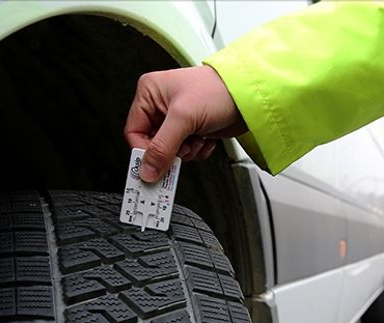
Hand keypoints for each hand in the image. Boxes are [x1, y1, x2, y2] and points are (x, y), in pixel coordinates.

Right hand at [124, 66, 246, 181]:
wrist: (249, 96)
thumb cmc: (218, 90)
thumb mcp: (184, 118)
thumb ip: (163, 147)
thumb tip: (147, 169)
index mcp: (150, 93)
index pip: (134, 131)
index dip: (145, 150)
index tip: (154, 165)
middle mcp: (161, 105)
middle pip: (153, 144)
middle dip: (170, 151)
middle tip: (182, 150)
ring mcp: (178, 118)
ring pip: (170, 151)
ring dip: (186, 151)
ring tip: (197, 138)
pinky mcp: (193, 129)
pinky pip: (186, 151)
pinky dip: (197, 151)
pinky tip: (206, 138)